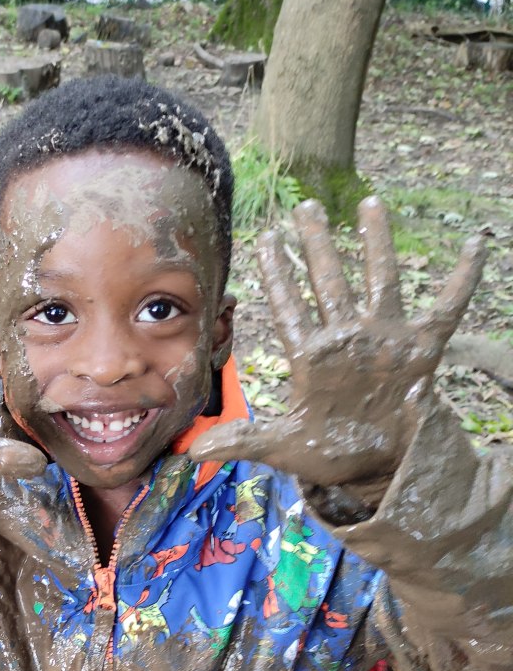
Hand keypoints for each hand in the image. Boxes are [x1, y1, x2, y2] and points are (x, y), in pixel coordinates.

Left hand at [189, 198, 485, 494]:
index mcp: (311, 358)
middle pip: (329, 282)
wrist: (375, 467)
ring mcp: (384, 340)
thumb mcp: (282, 448)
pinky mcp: (421, 350)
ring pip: (379, 280)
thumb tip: (194, 450)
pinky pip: (446, 308)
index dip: (276, 275)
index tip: (264, 239)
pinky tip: (476, 243)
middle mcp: (346, 338)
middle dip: (317, 244)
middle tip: (305, 205)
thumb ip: (243, 440)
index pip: (289, 308)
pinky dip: (462, 279)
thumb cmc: (326, 454)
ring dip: (376, 243)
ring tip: (370, 203)